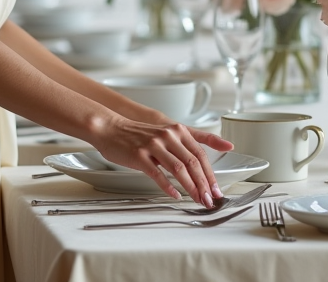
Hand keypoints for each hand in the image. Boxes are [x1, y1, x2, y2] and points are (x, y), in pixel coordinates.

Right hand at [93, 117, 232, 206]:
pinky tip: (176, 195)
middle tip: (210, 199)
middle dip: (204, 184)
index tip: (216, 189)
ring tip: (197, 199)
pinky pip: (158, 174)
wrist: (111, 128)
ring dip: (191, 187)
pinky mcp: (140, 156)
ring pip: (179, 169)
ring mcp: (154, 145)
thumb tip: (200, 162)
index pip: (200, 154)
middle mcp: (168, 136)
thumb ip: (186, 144)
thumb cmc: (139, 134)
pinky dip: (169, 187)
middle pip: (193, 162)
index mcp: (177, 130)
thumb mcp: (166, 133)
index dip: (210, 173)